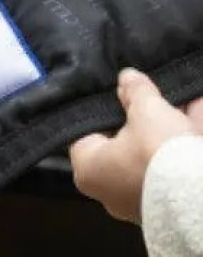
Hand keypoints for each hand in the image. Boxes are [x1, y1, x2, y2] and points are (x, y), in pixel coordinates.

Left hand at [69, 69, 202, 223]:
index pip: (86, 132)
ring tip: (179, 96)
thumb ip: (135, 90)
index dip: (101, 108)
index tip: (114, 91)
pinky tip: (197, 107)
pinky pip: (177, 161)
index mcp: (90, 169)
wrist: (201, 196)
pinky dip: (187, 134)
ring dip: (169, 122)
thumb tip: (128, 78)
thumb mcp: (146, 109)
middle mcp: (112, 189)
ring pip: (154, 150)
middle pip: (124, 140)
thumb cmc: (158, 153)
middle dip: (142, 114)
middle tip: (148, 91)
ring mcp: (144, 197)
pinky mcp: (173, 200)